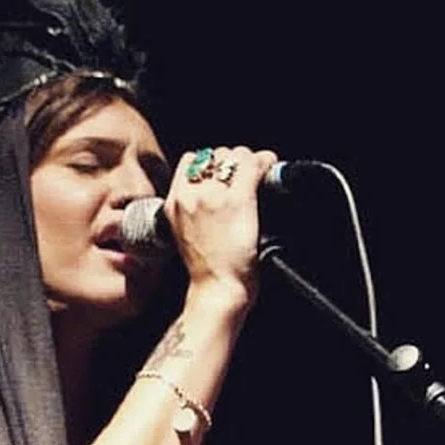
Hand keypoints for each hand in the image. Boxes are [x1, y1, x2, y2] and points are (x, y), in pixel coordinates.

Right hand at [164, 146, 277, 312]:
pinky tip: (270, 164)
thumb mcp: (183, 234)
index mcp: (174, 203)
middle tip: (245, 172)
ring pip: (234, 155)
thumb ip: (190, 210)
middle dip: (231, 160)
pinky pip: (252, 166)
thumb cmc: (205, 270)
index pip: (190, 160)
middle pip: (213, 154)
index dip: (209, 162)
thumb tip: (208, 197)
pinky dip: (265, 161)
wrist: (216, 290)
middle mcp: (191, 195)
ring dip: (248, 159)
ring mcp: (215, 196)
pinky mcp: (239, 201)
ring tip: (259, 169)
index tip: (223, 172)